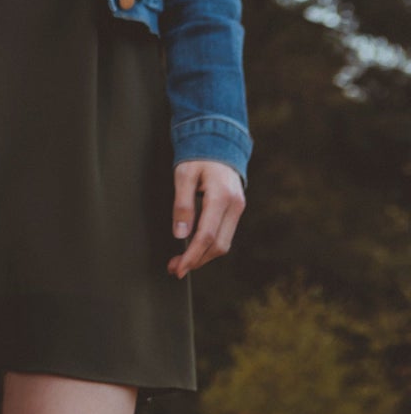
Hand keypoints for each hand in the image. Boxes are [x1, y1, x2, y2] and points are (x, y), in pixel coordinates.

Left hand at [167, 160, 245, 278]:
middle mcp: (235, 206)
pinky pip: (224, 235)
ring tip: (180, 263)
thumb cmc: (197, 158)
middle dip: (197, 261)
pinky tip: (193, 251)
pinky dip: (208, 247)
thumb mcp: (183, 175)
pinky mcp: (235, 211)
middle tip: (174, 270)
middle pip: (218, 245)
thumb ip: (182, 204)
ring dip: (202, 257)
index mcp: (222, 197)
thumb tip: (180, 235)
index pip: (207, 235)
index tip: (178, 268)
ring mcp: (238, 209)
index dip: (192, 255)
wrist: (219, 144)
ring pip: (223, 243)